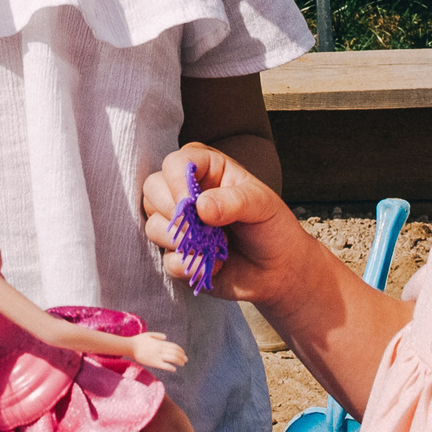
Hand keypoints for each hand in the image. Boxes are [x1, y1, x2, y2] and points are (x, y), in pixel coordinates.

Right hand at [127, 331, 187, 372]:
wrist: (130, 347)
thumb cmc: (138, 340)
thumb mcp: (149, 334)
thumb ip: (158, 336)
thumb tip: (166, 337)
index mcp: (160, 343)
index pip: (174, 346)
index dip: (181, 350)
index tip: (184, 353)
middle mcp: (161, 349)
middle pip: (175, 353)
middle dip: (182, 356)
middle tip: (186, 360)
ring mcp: (158, 356)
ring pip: (173, 359)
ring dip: (179, 361)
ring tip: (182, 364)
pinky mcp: (154, 363)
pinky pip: (165, 366)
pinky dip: (171, 367)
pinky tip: (174, 369)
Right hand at [143, 143, 308, 306]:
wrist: (278, 269)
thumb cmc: (271, 227)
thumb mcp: (262, 205)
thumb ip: (234, 201)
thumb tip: (200, 207)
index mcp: (206, 169)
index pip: (175, 163)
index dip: (176, 181)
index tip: (192, 204)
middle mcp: (186, 193)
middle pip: (153, 189)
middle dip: (174, 212)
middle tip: (201, 228)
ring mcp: (179, 225)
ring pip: (153, 225)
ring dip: (181, 241)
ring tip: (212, 247)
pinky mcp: (178, 255)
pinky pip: (166, 260)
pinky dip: (189, 265)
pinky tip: (214, 264)